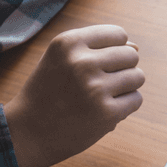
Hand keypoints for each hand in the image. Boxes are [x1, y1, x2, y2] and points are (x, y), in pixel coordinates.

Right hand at [4, 24, 144, 166]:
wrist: (29, 132)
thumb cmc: (49, 92)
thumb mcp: (62, 60)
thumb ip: (97, 48)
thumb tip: (136, 46)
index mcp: (68, 42)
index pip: (118, 34)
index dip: (116, 49)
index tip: (100, 63)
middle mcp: (81, 62)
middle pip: (131, 55)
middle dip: (123, 68)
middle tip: (101, 82)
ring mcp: (95, 88)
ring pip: (138, 77)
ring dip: (127, 87)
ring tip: (103, 95)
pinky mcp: (107, 113)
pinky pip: (136, 99)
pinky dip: (126, 105)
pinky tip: (105, 110)